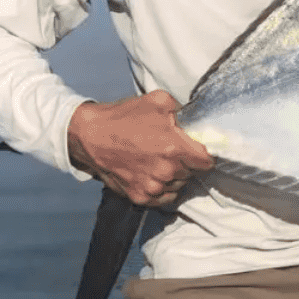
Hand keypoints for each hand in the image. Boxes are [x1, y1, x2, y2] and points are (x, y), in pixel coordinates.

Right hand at [67, 89, 213, 206]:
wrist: (91, 136)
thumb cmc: (124, 117)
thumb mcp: (159, 101)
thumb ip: (183, 110)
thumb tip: (197, 120)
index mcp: (175, 148)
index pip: (207, 161)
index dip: (204, 154)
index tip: (198, 149)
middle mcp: (166, 171)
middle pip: (192, 173)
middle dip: (187, 162)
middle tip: (172, 150)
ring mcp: (152, 187)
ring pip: (178, 186)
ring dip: (174, 176)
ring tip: (159, 160)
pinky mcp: (140, 197)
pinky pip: (164, 198)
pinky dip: (162, 188)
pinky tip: (152, 173)